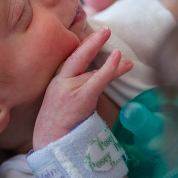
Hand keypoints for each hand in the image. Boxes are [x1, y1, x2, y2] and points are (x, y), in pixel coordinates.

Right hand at [32, 27, 132, 149]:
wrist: (49, 147)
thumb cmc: (56, 132)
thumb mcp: (60, 108)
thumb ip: (73, 95)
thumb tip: (92, 86)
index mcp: (55, 85)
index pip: (69, 61)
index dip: (82, 48)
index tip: (93, 38)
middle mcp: (59, 83)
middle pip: (77, 58)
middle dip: (92, 42)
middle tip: (106, 30)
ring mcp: (68, 90)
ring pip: (94, 73)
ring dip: (113, 66)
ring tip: (128, 61)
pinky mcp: (79, 98)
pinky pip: (97, 80)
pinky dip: (109, 68)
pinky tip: (118, 58)